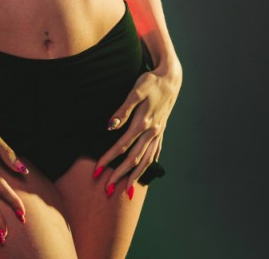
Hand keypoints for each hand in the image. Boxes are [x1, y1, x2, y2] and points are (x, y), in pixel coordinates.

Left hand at [93, 63, 181, 194]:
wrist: (171, 78)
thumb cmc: (150, 82)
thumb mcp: (135, 91)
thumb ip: (123, 109)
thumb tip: (110, 126)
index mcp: (143, 123)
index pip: (122, 146)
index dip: (109, 158)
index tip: (98, 169)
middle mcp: (151, 131)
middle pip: (134, 159)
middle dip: (120, 174)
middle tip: (107, 188)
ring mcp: (158, 132)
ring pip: (146, 160)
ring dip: (135, 175)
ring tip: (127, 189)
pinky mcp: (161, 129)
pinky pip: (155, 151)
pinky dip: (150, 163)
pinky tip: (146, 168)